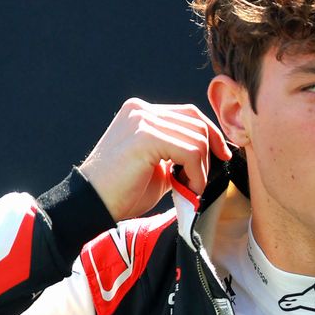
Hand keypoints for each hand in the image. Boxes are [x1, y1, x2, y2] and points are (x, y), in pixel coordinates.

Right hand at [78, 99, 230, 220]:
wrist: (92, 204)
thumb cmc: (122, 193)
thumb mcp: (157, 168)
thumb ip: (178, 155)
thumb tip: (210, 157)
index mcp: (142, 113)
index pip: (188, 113)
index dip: (210, 134)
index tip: (222, 156)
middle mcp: (141, 110)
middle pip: (195, 121)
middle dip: (210, 151)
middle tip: (203, 180)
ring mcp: (142, 120)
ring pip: (195, 137)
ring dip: (200, 169)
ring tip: (189, 189)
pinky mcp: (145, 137)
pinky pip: (188, 151)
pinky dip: (195, 173)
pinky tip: (187, 189)